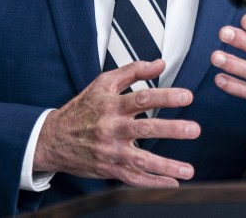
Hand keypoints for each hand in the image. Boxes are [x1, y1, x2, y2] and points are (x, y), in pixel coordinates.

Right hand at [33, 59, 200, 185]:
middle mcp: (111, 128)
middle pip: (145, 128)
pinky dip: (152, 183)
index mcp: (111, 106)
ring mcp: (110, 151)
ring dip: (166, 165)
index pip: (142, 98)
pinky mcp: (108, 169)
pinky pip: (132, 178)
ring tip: (188, 169)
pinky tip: (171, 183)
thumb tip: (159, 63)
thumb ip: (132, 71)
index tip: (186, 96)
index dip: (165, 97)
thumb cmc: (81, 110)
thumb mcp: (102, 84)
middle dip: (171, 130)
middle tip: (193, 129)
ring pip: (141, 159)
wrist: (52, 139)